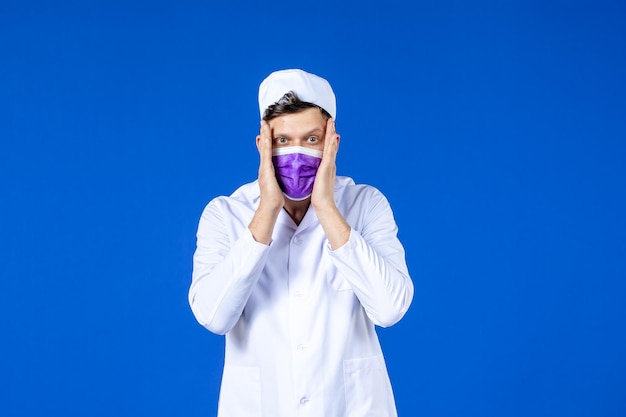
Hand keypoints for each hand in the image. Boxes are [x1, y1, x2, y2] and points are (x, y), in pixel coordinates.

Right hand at [249, 121, 283, 243]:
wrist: (271, 207)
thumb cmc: (276, 199)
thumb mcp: (279, 185)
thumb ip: (280, 178)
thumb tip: (284, 175)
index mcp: (268, 170)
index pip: (267, 152)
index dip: (267, 141)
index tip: (267, 130)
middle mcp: (264, 167)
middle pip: (263, 147)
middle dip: (263, 134)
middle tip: (263, 122)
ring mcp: (263, 168)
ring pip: (264, 148)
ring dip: (264, 135)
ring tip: (264, 124)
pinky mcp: (266, 170)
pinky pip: (266, 154)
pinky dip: (265, 144)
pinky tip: (266, 136)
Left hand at [311, 118, 339, 210]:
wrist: (323, 204)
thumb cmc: (319, 196)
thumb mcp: (317, 182)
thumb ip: (316, 175)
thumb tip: (314, 172)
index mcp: (326, 167)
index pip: (328, 150)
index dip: (329, 140)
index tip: (328, 130)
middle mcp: (330, 164)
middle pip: (331, 145)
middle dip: (331, 133)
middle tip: (331, 121)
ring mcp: (330, 165)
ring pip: (331, 146)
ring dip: (332, 134)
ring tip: (332, 123)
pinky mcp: (327, 168)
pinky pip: (330, 153)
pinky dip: (332, 144)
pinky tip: (333, 136)